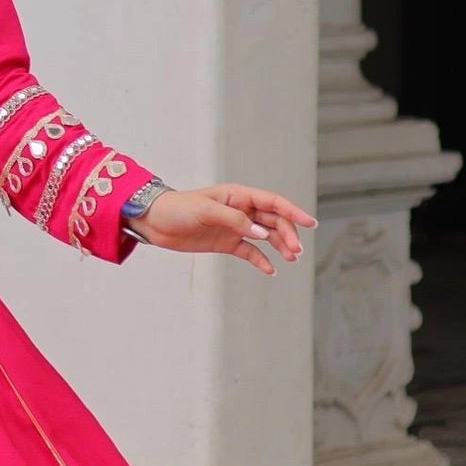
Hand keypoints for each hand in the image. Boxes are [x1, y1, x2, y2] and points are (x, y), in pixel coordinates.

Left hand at [135, 185, 314, 275]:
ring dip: (280, 246)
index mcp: (238, 195)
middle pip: (273, 221)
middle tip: (296, 251)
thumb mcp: (205, 210)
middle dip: (288, 234)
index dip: (292, 211)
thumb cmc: (178, 209)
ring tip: (291, 259)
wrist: (155, 223)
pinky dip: (261, 260)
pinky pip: (249, 252)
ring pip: (265, 237)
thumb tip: (260, 232)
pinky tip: (271, 270)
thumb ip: (234, 220)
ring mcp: (234, 227)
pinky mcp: (226, 243)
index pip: (272, 202)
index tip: (310, 222)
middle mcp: (240, 210)